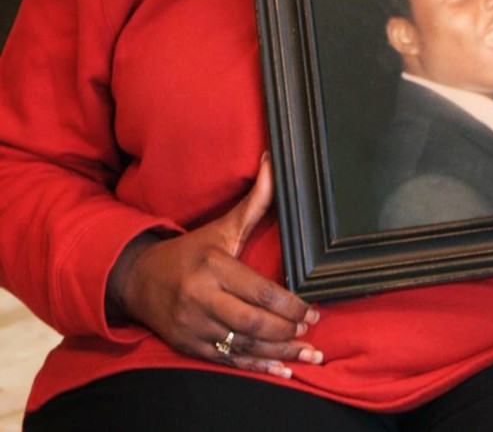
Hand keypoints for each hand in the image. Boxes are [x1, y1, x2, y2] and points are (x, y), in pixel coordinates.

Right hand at [107, 154, 321, 377]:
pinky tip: (280, 371)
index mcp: (213, 266)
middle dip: (285, 330)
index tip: (311, 309)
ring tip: (306, 353)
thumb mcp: (221, 227)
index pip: (259, 290)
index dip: (289, 304)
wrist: (138, 278)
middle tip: (310, 331)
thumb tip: (273, 163)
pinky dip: (255, 367)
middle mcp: (201, 297)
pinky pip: (227, 360)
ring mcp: (193, 324)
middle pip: (251, 321)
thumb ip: (254, 201)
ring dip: (278, 352)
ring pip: (242, 344)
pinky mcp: (188, 345)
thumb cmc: (189, 251)